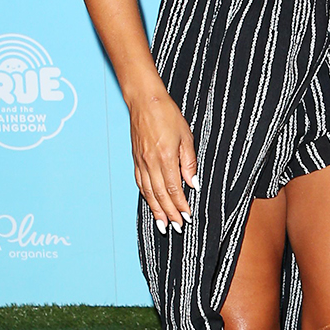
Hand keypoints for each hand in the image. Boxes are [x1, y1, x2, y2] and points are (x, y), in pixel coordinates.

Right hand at [129, 89, 197, 232]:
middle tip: (177, 227)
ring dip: (156, 210)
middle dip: (169, 213)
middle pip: (160, 195)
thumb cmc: (167, 115)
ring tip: (162, 224)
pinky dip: (146, 196)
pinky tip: (151, 204)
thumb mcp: (186, 137)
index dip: (181, 205)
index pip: (174, 189)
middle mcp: (151, 163)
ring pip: (148, 192)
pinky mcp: (135, 159)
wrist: (144, 101)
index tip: (187, 217)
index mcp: (165, 157)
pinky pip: (140, 183)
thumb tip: (193, 184)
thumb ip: (189, 163)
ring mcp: (141, 162)